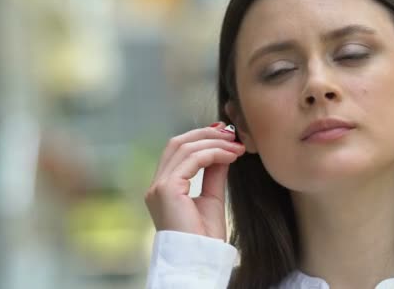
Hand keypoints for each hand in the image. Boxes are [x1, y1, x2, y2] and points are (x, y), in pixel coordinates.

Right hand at [144, 122, 244, 239]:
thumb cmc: (205, 237)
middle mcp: (157, 185)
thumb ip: (213, 173)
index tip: (226, 135)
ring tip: (237, 146)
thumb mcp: (212, 198)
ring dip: (215, 142)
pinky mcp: (167, 189)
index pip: (178, 151)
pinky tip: (231, 156)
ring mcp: (159, 187)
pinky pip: (193, 159)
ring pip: (185, 147)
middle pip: (178, 143)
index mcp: (164, 188)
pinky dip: (214, 153)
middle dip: (206, 134)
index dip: (201, 137)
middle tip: (232, 133)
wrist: (201, 260)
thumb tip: (223, 150)